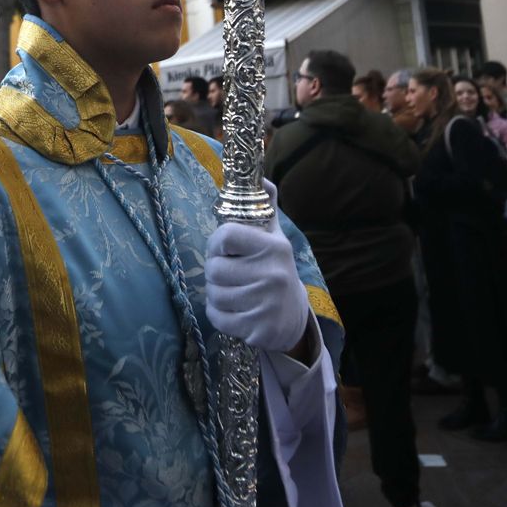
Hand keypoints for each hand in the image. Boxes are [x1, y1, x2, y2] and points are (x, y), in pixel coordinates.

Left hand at [204, 217, 309, 353]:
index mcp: (273, 247)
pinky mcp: (258, 328)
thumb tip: (262, 179)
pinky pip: (217, 317)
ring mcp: (266, 302)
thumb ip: (265, 208)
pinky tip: (234, 311)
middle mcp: (272, 273)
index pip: (225, 235)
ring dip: (216, 294)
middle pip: (214, 268)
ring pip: (214, 294)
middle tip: (229, 275)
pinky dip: (218, 315)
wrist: (293, 319)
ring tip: (232, 292)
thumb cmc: (276, 271)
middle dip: (215, 273)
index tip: (223, 249)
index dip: (216, 243)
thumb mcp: (274, 238)